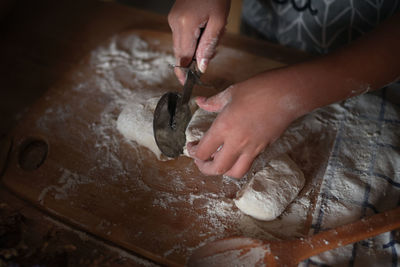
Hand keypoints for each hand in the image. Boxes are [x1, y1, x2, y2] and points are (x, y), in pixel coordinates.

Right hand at [168, 0, 229, 83]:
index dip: (184, 73)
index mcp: (185, 25)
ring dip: (195, 48)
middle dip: (195, 59)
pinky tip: (206, 29)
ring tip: (212, 34)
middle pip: (180, 52)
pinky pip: (182, 36)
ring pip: (181, 45)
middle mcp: (174, 23)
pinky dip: (193, 39)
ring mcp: (172, 20)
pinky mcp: (174, 17)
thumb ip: (208, 46)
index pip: (182, 57)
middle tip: (212, 52)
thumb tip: (201, 67)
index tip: (186, 84)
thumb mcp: (219, 22)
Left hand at [187, 69, 303, 177]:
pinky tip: (234, 153)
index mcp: (224, 127)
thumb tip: (200, 102)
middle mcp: (236, 142)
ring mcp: (252, 148)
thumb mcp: (231, 92)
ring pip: (234, 172)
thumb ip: (212, 101)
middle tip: (200, 160)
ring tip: (217, 161)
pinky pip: (247, 163)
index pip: (203, 151)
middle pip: (216, 169)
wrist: (287, 94)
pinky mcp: (263, 148)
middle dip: (204, 168)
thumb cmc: (259, 90)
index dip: (193, 152)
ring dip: (222, 171)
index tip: (191, 146)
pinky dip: (237, 163)